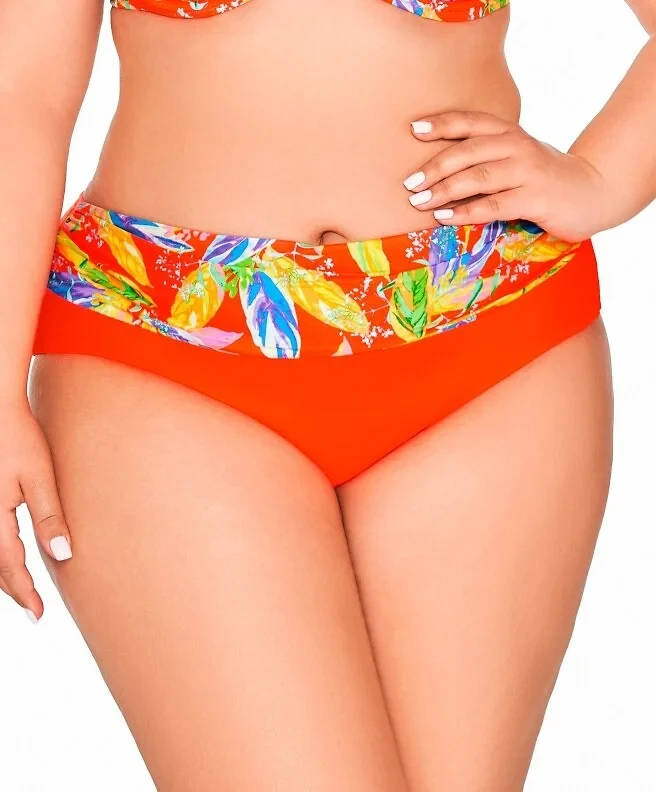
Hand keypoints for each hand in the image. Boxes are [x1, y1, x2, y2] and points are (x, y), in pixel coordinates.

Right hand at [1, 401, 71, 622]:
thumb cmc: (17, 438)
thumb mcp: (38, 477)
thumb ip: (49, 517)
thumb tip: (63, 555)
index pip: (9, 567)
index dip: (25, 593)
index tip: (39, 614)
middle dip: (13, 588)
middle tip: (33, 608)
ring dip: (2, 573)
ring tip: (22, 589)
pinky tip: (7, 556)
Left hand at [404, 111, 612, 241]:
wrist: (593, 192)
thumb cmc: (543, 179)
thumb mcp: (515, 159)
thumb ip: (485, 159)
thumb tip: (436, 173)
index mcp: (509, 133)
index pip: (471, 123)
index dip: (443, 124)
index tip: (414, 129)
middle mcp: (517, 147)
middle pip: (468, 151)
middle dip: (435, 166)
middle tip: (409, 183)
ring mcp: (527, 172)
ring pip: (478, 177)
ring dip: (445, 190)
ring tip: (419, 201)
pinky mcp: (535, 199)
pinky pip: (493, 205)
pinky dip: (466, 212)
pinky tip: (445, 218)